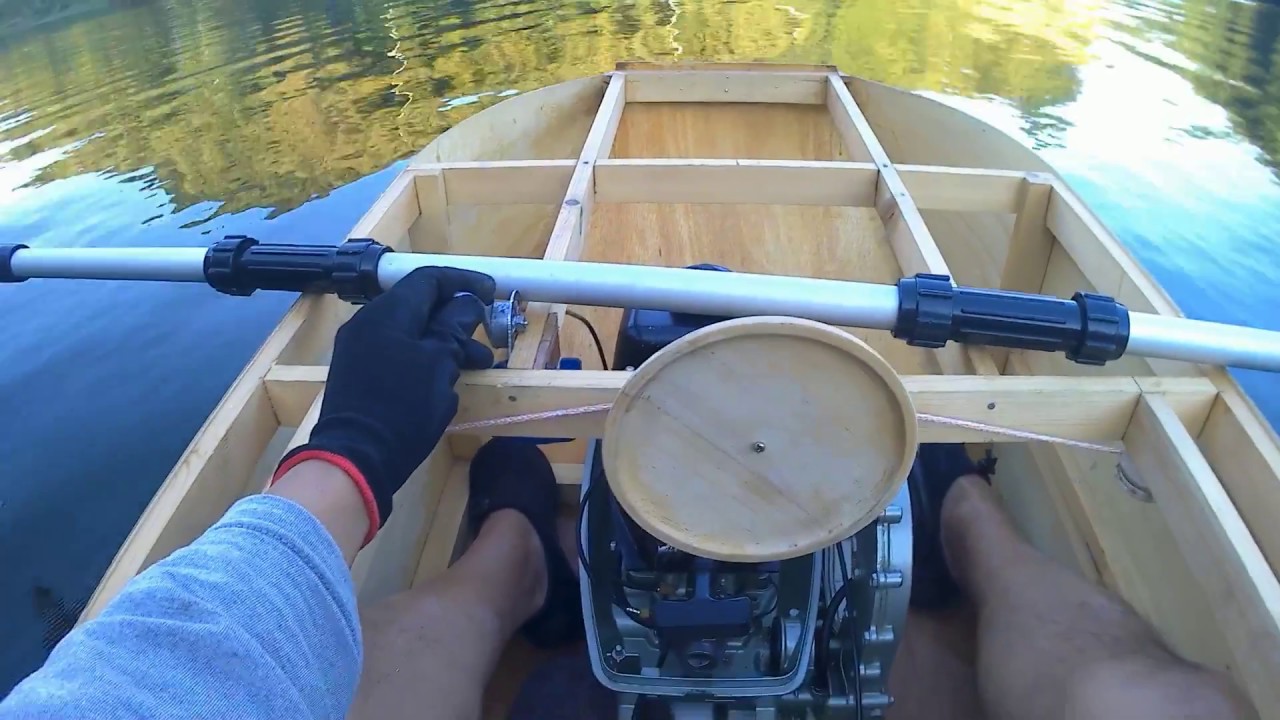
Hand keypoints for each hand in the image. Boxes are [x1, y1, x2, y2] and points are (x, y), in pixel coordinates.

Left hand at [273, 267, 495, 544]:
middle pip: (419, 305)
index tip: (492, 293)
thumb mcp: (440, 363)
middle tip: (487, 335)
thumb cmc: (403, 407)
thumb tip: (466, 302)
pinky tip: (446, 379)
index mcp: (387, 312)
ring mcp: (359, 348)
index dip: (464, 282)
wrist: (355, 458)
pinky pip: (397, 352)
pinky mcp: (357, 373)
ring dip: (445, 342)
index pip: (429, 279)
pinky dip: (425, 357)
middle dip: (457, 318)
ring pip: (411, 331)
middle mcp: (368, 322)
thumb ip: (454, 325)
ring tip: (477, 365)